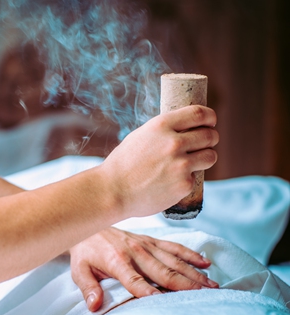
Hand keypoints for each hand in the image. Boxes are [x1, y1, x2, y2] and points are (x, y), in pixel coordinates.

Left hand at [69, 228, 217, 311]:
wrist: (88, 222)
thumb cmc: (85, 251)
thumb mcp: (79, 270)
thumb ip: (88, 288)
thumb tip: (94, 305)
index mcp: (118, 262)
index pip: (136, 282)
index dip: (150, 293)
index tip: (165, 303)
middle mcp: (135, 253)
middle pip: (163, 272)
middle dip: (185, 285)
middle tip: (206, 296)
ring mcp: (145, 245)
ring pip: (173, 261)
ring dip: (193, 273)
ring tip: (212, 285)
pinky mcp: (150, 240)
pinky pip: (173, 246)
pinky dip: (190, 254)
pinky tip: (205, 263)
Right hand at [101, 105, 218, 218]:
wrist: (112, 191)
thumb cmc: (123, 164)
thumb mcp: (140, 137)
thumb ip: (162, 132)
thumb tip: (183, 128)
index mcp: (161, 126)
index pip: (198, 114)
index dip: (210, 117)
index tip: (211, 121)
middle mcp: (173, 143)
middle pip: (210, 135)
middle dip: (211, 138)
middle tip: (205, 143)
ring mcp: (180, 165)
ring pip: (210, 156)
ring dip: (206, 157)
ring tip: (194, 162)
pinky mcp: (184, 185)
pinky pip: (196, 178)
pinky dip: (187, 179)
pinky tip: (172, 182)